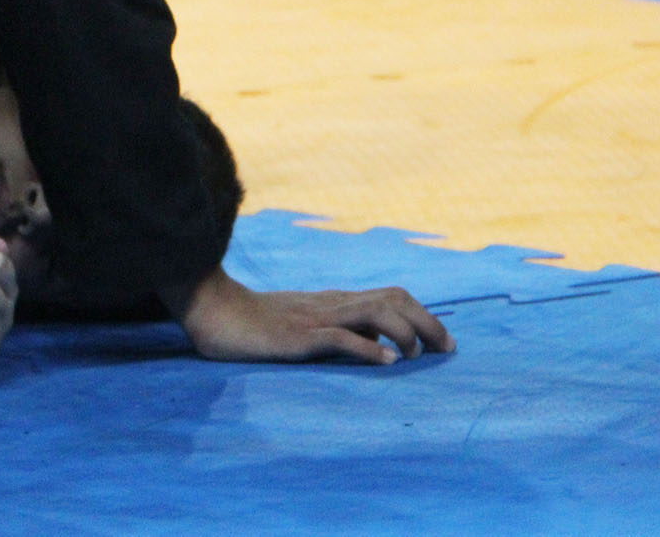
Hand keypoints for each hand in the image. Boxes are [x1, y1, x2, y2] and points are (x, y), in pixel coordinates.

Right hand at [163, 266, 454, 365]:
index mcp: (336, 301)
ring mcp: (316, 318)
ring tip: (416, 357)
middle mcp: (333, 304)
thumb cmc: (256, 321)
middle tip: (447, 350)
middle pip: (394, 299)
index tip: (444, 342)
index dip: (425, 315)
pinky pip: (340, 338)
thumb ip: (341, 331)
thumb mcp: (305, 323)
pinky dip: (368, 349)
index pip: (393, 296)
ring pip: (375, 313)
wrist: (212, 308)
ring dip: (404, 333)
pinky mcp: (298, 336)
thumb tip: (381, 349)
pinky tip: (386, 363)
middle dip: (427, 322)